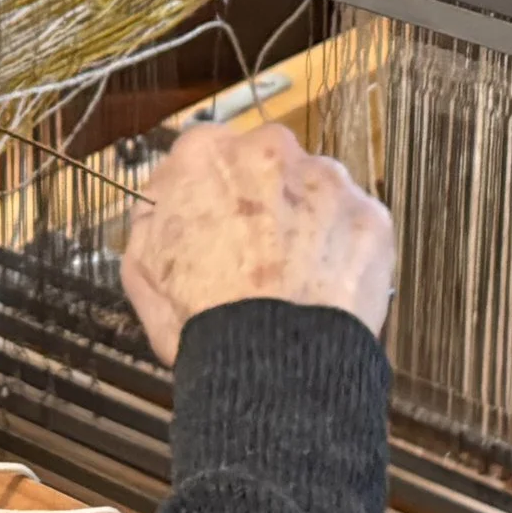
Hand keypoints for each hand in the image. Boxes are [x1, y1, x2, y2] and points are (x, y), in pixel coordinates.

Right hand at [121, 122, 393, 364]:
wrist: (274, 362)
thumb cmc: (201, 318)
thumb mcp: (140, 268)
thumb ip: (151, 216)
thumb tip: (163, 201)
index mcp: (205, 154)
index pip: (204, 155)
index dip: (207, 193)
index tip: (211, 224)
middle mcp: (269, 149)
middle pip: (263, 163)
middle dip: (260, 197)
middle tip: (255, 251)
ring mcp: (327, 178)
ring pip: (313, 187)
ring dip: (305, 217)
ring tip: (295, 274)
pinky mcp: (370, 213)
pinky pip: (354, 222)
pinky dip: (343, 246)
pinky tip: (326, 284)